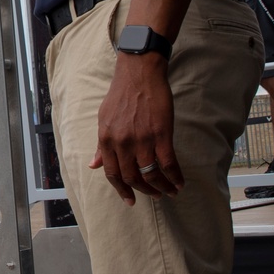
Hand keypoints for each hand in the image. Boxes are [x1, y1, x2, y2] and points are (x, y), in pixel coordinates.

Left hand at [90, 56, 183, 204]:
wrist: (139, 73)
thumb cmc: (121, 94)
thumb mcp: (103, 119)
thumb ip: (100, 144)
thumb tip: (93, 165)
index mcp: (106, 140)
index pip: (112, 173)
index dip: (122, 190)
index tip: (130, 200)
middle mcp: (122, 143)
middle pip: (132, 177)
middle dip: (144, 191)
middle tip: (155, 196)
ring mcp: (142, 139)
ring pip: (151, 174)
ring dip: (162, 187)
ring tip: (169, 192)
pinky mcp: (161, 134)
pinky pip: (168, 163)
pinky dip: (175, 176)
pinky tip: (180, 182)